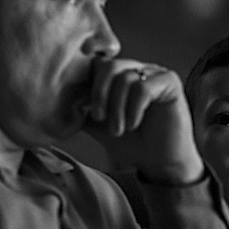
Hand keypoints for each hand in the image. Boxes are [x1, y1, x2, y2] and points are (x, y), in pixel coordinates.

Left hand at [82, 58, 203, 184]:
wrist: (161, 164)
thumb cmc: (133, 145)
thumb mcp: (100, 126)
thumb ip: (83, 111)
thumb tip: (58, 103)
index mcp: (122, 75)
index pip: (98, 64)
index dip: (89, 86)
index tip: (90, 112)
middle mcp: (139, 69)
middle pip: (109, 65)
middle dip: (99, 94)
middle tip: (99, 118)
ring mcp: (155, 74)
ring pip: (125, 78)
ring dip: (117, 108)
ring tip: (119, 130)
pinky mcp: (170, 83)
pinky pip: (143, 87)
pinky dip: (133, 109)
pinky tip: (134, 124)